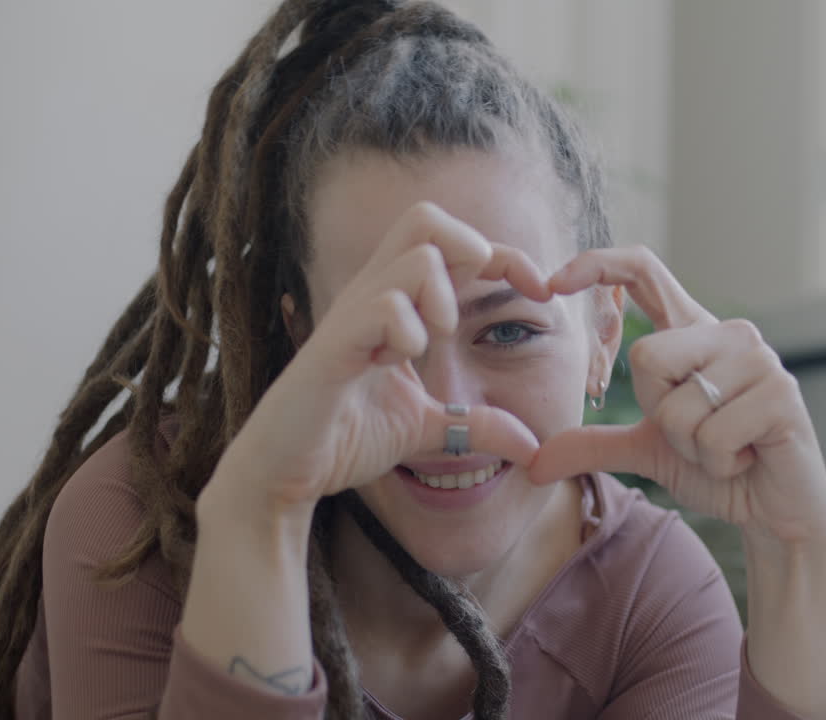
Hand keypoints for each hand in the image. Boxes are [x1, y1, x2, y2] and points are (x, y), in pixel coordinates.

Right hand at [211, 202, 551, 513]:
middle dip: (471, 247)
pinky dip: (407, 329)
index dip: (508, 258)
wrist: (284, 473)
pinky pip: (382, 305)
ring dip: (442, 297)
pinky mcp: (334, 347)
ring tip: (433, 339)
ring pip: (416, 256)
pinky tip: (398, 359)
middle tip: (480, 299)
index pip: (456, 246)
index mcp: (396, 304)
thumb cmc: (344, 439)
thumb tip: (530, 445)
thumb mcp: (428, 430)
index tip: (542, 291)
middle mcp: (372, 296)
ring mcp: (351, 316)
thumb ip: (476, 427)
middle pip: (425, 217)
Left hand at [529, 247, 825, 546]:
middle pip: (648, 357)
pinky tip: (746, 459)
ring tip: (727, 449)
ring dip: (692, 447)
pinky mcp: (781, 393)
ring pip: (679, 405)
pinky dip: (718, 463)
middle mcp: (729, 334)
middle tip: (699, 435)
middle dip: (661, 415)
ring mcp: (759, 360)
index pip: (643, 271)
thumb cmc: (717, 470)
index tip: (552, 282)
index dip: (597, 265)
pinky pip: (712, 434)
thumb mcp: (647, 450)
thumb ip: (594, 444)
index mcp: (694, 333)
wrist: (775, 513)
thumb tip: (533, 462)